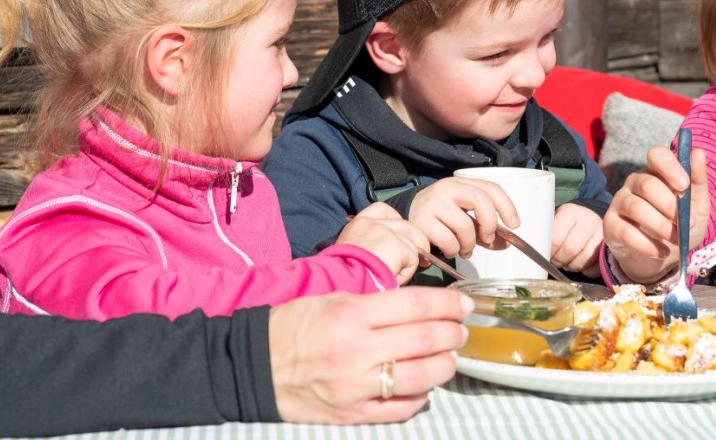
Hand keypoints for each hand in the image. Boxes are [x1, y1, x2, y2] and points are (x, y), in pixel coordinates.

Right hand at [269, 287, 471, 424]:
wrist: (252, 366)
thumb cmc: (292, 327)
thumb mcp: (331, 299)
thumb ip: (374, 304)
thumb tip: (418, 306)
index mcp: (351, 316)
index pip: (415, 305)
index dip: (447, 304)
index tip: (462, 304)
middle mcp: (356, 352)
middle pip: (425, 341)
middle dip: (453, 333)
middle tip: (461, 329)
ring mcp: (356, 387)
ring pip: (420, 377)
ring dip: (445, 365)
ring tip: (450, 356)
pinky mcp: (352, 415)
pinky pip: (400, 409)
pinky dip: (420, 396)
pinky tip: (425, 384)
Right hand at [336, 203, 430, 283]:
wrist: (342, 285)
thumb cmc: (345, 278)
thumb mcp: (351, 253)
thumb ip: (369, 245)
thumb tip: (391, 250)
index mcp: (357, 225)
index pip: (382, 210)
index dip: (396, 223)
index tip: (398, 238)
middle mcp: (370, 224)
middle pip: (406, 226)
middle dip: (414, 243)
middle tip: (414, 261)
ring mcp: (385, 232)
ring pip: (412, 245)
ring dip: (406, 263)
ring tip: (389, 276)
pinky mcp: (397, 246)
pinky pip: (413, 260)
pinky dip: (406, 273)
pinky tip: (391, 279)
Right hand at [408, 177, 520, 259]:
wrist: (407, 217)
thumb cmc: (442, 218)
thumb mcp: (465, 218)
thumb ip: (485, 230)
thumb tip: (506, 244)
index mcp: (462, 183)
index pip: (491, 188)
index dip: (507, 206)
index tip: (515, 225)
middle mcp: (447, 188)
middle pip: (481, 200)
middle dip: (489, 224)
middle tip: (487, 239)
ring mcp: (433, 203)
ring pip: (464, 226)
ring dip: (469, 245)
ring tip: (464, 249)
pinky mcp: (421, 221)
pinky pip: (448, 241)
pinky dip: (453, 250)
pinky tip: (449, 250)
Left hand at [550, 203, 603, 274]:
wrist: (589, 221)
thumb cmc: (566, 225)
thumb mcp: (555, 221)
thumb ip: (545, 233)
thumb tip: (532, 250)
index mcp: (571, 211)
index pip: (556, 239)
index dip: (548, 252)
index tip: (545, 255)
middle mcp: (589, 219)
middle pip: (570, 250)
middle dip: (559, 261)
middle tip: (555, 262)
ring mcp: (602, 233)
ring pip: (582, 260)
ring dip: (571, 266)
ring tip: (566, 262)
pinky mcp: (610, 247)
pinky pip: (595, 267)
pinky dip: (585, 271)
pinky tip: (580, 263)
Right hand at [601, 145, 709, 282]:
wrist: (665, 257)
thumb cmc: (681, 224)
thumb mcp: (697, 206)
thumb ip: (697, 181)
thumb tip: (698, 152)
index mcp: (656, 172)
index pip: (656, 155)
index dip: (669, 166)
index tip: (684, 185)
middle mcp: (635, 182)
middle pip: (647, 184)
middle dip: (669, 205)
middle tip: (686, 223)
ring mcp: (620, 202)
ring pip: (636, 207)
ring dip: (661, 226)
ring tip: (677, 239)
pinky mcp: (611, 225)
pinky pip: (626, 232)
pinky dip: (648, 244)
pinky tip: (662, 251)